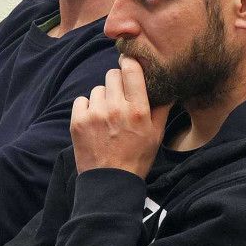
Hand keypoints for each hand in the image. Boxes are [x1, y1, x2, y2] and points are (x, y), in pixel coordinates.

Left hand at [70, 56, 171, 177]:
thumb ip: (162, 107)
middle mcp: (116, 108)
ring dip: (103, 97)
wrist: (110, 183)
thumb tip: (167, 87)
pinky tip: (95, 120)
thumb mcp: (157, 133)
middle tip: (120, 97)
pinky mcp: (78, 121)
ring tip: (107, 115)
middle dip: (117, 82)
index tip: (129, 65)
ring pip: (98, 89)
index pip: (131, 69)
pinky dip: (87, 107)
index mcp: (138, 110)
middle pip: (112, 74)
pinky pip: (82, 100)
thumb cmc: (137, 157)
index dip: (130, 63)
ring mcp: (95, 114)